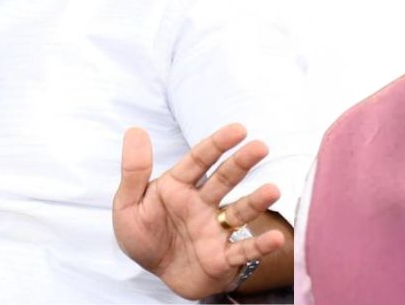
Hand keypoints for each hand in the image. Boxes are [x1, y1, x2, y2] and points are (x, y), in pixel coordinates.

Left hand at [112, 123, 284, 299]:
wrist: (156, 275)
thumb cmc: (144, 236)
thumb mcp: (128, 205)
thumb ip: (134, 171)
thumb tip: (136, 130)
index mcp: (180, 186)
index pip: (199, 160)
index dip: (218, 144)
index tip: (239, 129)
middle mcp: (202, 203)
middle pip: (224, 179)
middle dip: (242, 163)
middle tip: (260, 147)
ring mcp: (215, 229)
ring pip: (239, 211)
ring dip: (256, 201)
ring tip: (273, 191)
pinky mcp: (222, 258)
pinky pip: (242, 251)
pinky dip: (260, 246)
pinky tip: (276, 238)